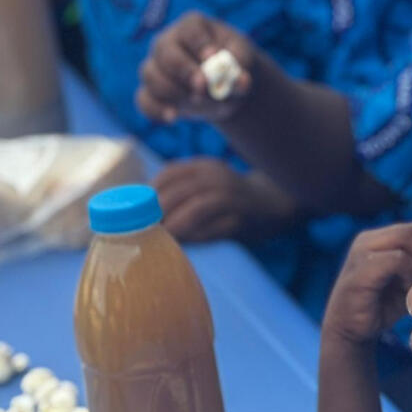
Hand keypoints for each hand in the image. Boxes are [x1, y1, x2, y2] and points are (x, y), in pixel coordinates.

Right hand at [136, 12, 261, 123]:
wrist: (224, 88)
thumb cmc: (233, 66)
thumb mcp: (244, 63)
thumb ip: (242, 70)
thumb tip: (240, 81)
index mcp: (192, 27)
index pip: (189, 29)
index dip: (199, 43)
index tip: (213, 57)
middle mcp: (168, 42)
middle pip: (165, 51)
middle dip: (183, 70)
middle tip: (201, 86)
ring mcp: (155, 66)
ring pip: (152, 75)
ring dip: (174, 92)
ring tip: (199, 103)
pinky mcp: (150, 91)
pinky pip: (144, 99)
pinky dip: (155, 110)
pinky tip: (173, 117)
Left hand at [156, 161, 304, 242]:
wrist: (277, 201)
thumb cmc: (232, 198)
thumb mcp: (207, 184)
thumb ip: (182, 192)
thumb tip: (143, 212)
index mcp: (205, 166)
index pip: (170, 173)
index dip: (150, 192)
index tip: (135, 209)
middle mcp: (218, 177)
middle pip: (179, 191)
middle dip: (157, 211)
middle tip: (142, 228)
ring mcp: (232, 197)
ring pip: (197, 208)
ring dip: (175, 225)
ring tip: (160, 238)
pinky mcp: (242, 219)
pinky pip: (215, 229)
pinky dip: (197, 237)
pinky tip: (185, 245)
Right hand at [323, 222, 411, 346]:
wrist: (349, 331)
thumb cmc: (384, 306)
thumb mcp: (409, 280)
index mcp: (380, 238)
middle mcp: (369, 239)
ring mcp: (361, 251)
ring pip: (406, 238)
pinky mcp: (360, 270)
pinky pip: (396, 259)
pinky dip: (409, 274)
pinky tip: (407, 292)